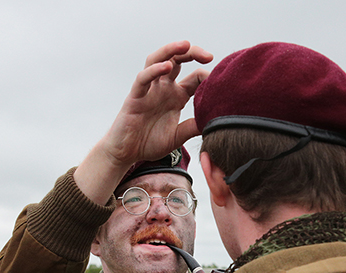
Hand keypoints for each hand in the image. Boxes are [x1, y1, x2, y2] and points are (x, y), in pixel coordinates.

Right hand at [75, 41, 212, 203]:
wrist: (126, 154)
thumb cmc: (149, 143)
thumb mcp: (178, 136)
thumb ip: (194, 127)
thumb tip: (217, 122)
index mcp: (177, 96)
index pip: (195, 77)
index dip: (207, 76)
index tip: (219, 82)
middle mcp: (163, 88)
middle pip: (178, 60)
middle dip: (193, 53)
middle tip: (208, 56)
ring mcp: (149, 90)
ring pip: (158, 60)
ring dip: (171, 50)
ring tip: (184, 45)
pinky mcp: (135, 97)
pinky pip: (143, 78)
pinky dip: (154, 70)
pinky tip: (166, 66)